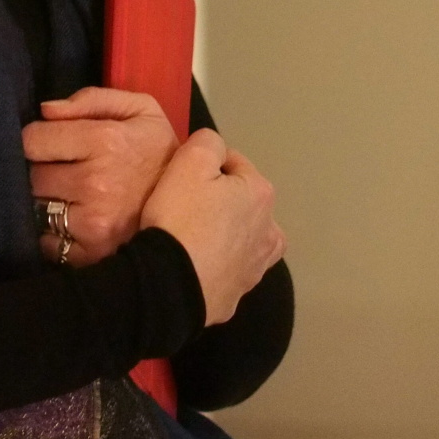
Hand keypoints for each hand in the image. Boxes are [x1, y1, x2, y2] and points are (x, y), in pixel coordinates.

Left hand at [23, 87, 177, 263]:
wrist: (192, 206)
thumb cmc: (160, 154)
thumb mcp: (142, 111)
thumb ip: (93, 99)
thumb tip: (46, 110)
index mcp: (105, 140)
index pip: (33, 140)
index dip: (39, 140)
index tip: (50, 144)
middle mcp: (95, 182)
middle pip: (33, 176)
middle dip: (44, 171)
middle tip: (64, 171)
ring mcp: (92, 221)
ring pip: (38, 208)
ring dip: (48, 202)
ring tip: (71, 196)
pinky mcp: (90, 252)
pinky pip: (48, 241)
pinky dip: (55, 234)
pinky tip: (76, 222)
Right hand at [141, 129, 284, 325]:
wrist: (169, 285)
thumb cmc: (181, 217)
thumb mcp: (190, 161)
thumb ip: (209, 142)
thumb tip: (216, 150)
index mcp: (261, 194)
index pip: (234, 163)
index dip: (206, 166)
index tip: (183, 177)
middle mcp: (270, 231)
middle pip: (242, 202)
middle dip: (221, 200)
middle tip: (186, 206)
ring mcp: (256, 268)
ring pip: (242, 238)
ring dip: (226, 234)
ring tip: (195, 237)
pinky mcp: (237, 296)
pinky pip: (227, 271)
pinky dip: (217, 266)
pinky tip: (196, 265)